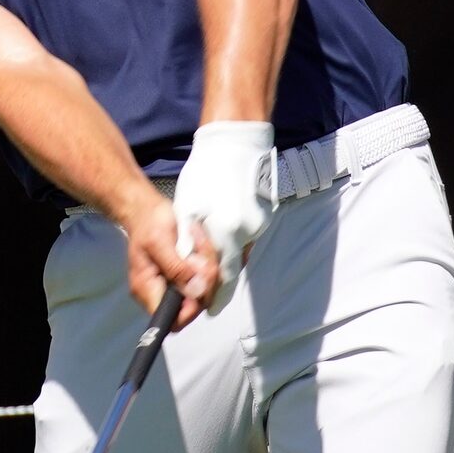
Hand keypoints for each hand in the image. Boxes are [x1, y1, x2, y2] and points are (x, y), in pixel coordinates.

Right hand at [125, 185, 219, 329]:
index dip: (191, 310)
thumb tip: (196, 292)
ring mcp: (173, 285)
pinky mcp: (183, 276)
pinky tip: (201, 247)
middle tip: (199, 255)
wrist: (146, 210)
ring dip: (208, 268)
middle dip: (204, 282)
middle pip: (192, 307)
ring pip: (202, 292)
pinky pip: (202, 280)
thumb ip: (177, 269)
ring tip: (198, 244)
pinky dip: (207, 264)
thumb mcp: (160, 243)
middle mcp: (160, 293)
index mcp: (148, 289)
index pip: (172, 320)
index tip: (199, 284)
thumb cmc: (148, 223)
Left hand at [172, 121, 275, 311]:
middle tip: (204, 285)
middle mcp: (248, 232)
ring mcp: (260, 223)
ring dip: (226, 255)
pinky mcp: (266, 215)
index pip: (224, 279)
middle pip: (233, 268)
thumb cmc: (206, 175)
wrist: (235, 143)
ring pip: (241, 252)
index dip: (215, 297)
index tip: (209, 309)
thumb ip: (188, 247)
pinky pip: (248, 236)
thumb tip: (189, 277)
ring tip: (210, 246)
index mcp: (227, 232)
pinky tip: (224, 228)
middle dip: (218, 278)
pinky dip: (235, 239)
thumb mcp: (187, 212)